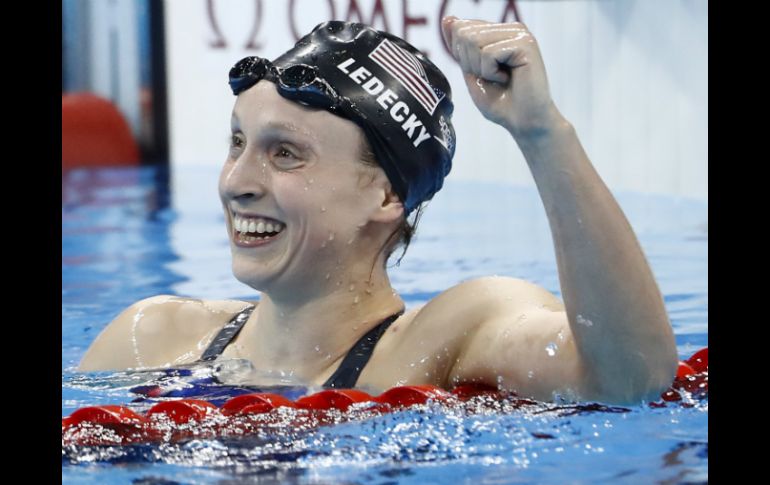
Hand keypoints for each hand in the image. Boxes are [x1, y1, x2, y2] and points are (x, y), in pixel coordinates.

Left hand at [441, 16, 557, 137]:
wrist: (523, 122)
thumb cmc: (500, 101)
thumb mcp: (471, 71)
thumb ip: (459, 46)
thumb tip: (448, 18)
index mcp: (498, 31)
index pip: (460, 28)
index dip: (462, 56)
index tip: (482, 73)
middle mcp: (510, 28)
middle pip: (464, 33)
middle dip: (470, 62)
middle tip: (492, 78)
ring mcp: (519, 33)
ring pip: (473, 41)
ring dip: (480, 69)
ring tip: (500, 78)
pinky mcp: (525, 43)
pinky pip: (488, 53)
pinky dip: (491, 73)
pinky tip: (507, 79)